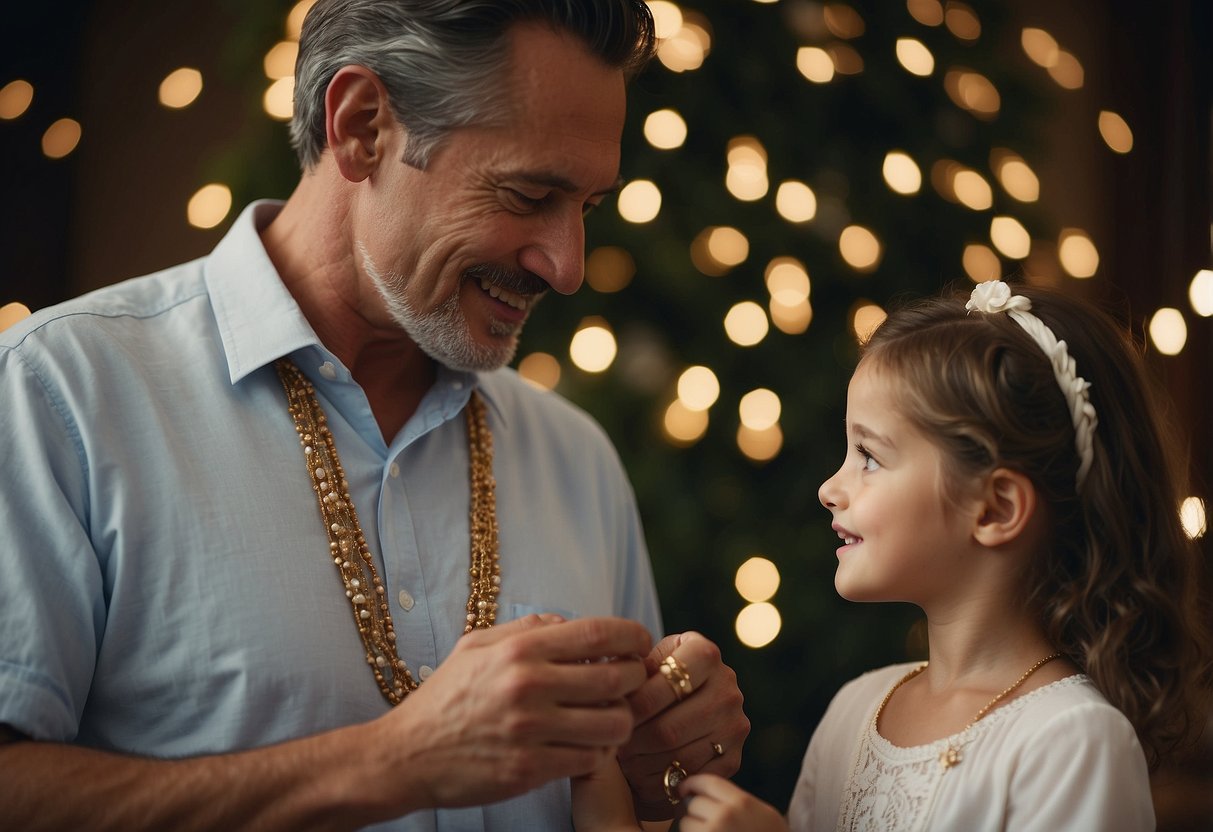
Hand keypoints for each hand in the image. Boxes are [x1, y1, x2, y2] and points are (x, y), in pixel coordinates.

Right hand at [374, 614, 651, 812]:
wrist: (405, 755)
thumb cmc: (445, 698)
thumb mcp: (476, 646)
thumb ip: (526, 628)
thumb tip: (569, 623)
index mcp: (519, 650)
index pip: (598, 633)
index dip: (632, 636)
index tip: (639, 643)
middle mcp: (528, 686)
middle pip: (616, 678)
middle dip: (634, 679)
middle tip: (629, 683)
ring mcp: (530, 732)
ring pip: (613, 724)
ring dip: (621, 720)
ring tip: (609, 717)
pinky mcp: (529, 771)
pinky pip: (590, 760)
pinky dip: (599, 754)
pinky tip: (587, 746)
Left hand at [617, 632, 749, 820]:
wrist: (694, 696)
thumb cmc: (659, 676)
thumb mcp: (650, 658)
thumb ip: (633, 668)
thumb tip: (610, 686)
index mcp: (705, 654)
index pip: (666, 684)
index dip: (635, 704)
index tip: (615, 716)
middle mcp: (727, 689)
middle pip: (670, 728)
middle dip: (634, 742)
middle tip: (612, 747)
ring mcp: (734, 726)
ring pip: (680, 757)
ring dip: (644, 766)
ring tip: (622, 762)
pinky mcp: (734, 758)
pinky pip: (693, 778)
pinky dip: (662, 782)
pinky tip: (641, 775)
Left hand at [678, 773, 787, 831]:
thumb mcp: (764, 813)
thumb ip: (738, 801)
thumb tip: (708, 793)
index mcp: (742, 802)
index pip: (707, 781)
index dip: (692, 783)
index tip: (685, 787)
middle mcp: (725, 816)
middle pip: (693, 803)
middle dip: (693, 810)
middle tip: (699, 816)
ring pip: (686, 823)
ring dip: (692, 827)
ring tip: (708, 831)